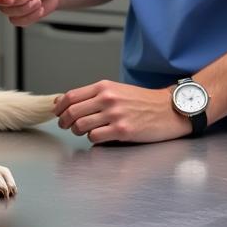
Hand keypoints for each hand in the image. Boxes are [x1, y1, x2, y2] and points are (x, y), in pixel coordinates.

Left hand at [54, 81, 189, 143]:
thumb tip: (66, 101)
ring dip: (78, 131)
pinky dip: (92, 139)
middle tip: (65, 126)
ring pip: (81, 125)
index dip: (60, 107)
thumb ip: (94, 95)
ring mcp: (115, 115)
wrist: (168, 109)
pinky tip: (99, 137)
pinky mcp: (123, 131)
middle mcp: (107, 99)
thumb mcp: (117, 90)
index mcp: (104, 87)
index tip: (58, 113)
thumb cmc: (142, 101)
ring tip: (83, 132)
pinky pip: (95, 137)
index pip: (71, 96)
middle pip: (72, 111)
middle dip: (64, 121)